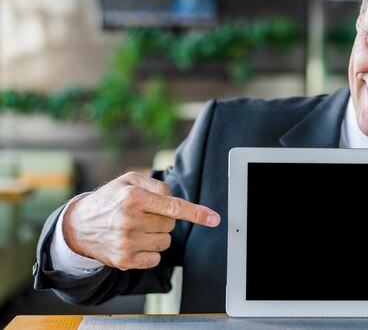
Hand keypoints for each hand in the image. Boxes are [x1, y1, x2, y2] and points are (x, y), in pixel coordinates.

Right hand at [63, 171, 220, 269]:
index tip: (214, 219)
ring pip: (165, 242)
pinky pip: (156, 258)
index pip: (172, 207)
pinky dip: (150, 251)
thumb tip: (175, 198)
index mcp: (132, 198)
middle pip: (170, 224)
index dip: (196, 213)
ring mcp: (126, 243)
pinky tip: (134, 242)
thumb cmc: (109, 200)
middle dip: (162, 219)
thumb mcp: (128, 180)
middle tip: (143, 215)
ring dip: (156, 235)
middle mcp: (129, 221)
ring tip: (136, 228)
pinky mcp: (125, 260)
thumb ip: (156, 184)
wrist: (78, 226)